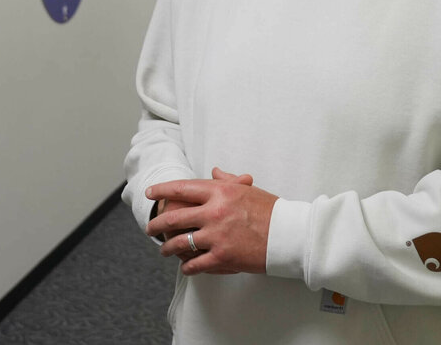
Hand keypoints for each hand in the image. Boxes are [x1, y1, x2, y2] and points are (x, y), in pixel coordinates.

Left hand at [146, 167, 277, 275]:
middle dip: (158, 224)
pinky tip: (185, 268)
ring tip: (164, 250)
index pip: (183, 189)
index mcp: (221, 192)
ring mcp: (216, 236)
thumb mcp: (248, 190)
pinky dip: (187, 267)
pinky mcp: (222, 257)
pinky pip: (196, 264)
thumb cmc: (272, 211)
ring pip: (180, 243)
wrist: (289, 234)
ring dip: (168, 248)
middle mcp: (214, 212)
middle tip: (150, 228)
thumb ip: (227, 181)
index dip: (163, 190)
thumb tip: (214, 172)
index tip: (150, 193)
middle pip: (175, 217)